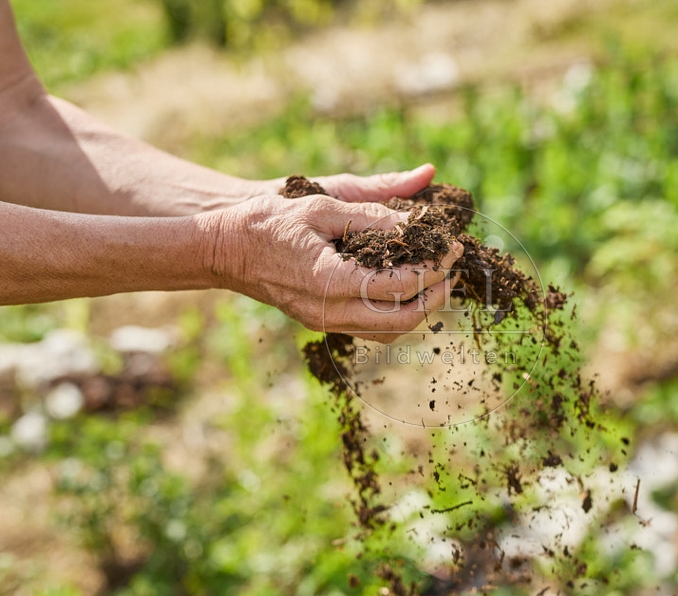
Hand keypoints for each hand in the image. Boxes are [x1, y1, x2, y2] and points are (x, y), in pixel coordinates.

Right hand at [206, 165, 461, 342]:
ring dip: (422, 307)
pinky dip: (399, 315)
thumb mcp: (324, 202)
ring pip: (391, 332)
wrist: (225, 248)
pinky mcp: (324, 325)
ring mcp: (325, 323)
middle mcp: (328, 311)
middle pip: (403, 318)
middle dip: (437, 293)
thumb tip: (425, 181)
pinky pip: (373, 331)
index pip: (399, 284)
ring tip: (438, 277)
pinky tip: (409, 289)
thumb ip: (377, 202)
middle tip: (453, 264)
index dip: (434, 265)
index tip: (451, 244)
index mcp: (328, 280)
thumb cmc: (271, 218)